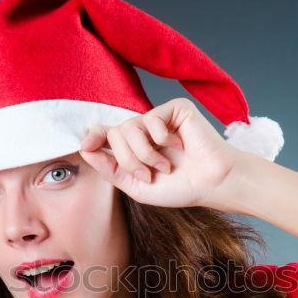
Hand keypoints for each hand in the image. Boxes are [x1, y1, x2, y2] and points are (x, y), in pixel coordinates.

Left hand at [78, 97, 245, 208]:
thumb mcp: (136, 186)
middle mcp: (145, 130)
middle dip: (127, 159)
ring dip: (143, 153)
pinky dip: (161, 138)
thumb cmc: (180, 187)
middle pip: (115, 134)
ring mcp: (160, 119)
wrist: (212, 184)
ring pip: (129, 127)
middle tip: (147, 174)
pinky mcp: (175, 109)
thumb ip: (110, 169)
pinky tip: (179, 145)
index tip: (85, 146)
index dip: (93, 136)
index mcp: (135, 147)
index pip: (106, 133)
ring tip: (164, 166)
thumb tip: (85, 149)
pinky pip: (151, 118)